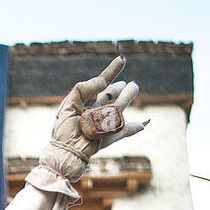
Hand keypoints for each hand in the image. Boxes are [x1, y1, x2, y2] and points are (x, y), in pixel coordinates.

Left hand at [40, 56, 147, 182]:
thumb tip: (103, 81)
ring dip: (126, 97)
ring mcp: (106, 122)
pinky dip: (135, 127)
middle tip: (126, 84)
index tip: (122, 59)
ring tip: (132, 88)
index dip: (112, 70)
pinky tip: (145, 122)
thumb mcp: (70, 103)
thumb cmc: (64, 128)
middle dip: (120, 89)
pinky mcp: (111, 136)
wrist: (66, 150)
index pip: (103, 83)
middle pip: (114, 94)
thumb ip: (84, 88)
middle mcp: (98, 110)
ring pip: (121, 107)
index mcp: (88, 101)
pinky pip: (126, 130)